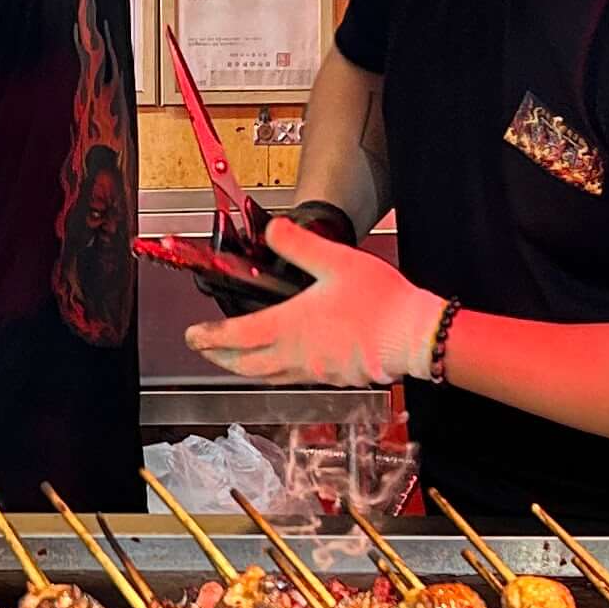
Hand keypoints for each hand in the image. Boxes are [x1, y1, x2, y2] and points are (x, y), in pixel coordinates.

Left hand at [183, 216, 444, 387]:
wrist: (415, 336)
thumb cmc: (381, 302)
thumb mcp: (336, 261)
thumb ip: (299, 245)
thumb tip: (273, 229)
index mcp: (291, 325)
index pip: (237, 337)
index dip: (210, 338)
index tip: (193, 336)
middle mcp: (298, 354)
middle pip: (246, 365)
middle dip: (219, 358)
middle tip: (204, 350)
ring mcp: (316, 370)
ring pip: (268, 376)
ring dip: (245, 368)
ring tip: (235, 359)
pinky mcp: (334, 377)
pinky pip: (294, 379)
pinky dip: (276, 373)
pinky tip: (282, 364)